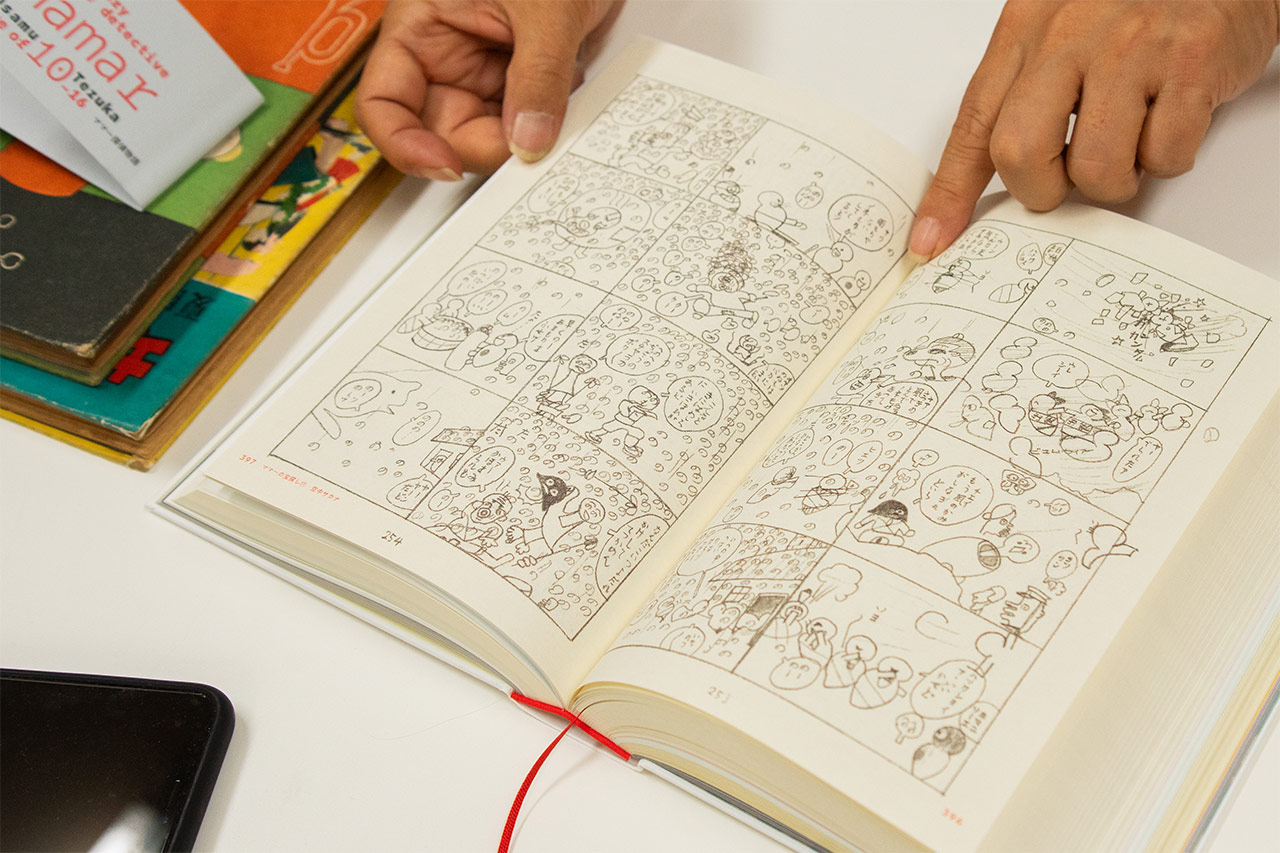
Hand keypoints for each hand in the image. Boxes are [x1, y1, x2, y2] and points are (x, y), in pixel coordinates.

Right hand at [355, 0, 622, 179]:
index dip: (403, 144)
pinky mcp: (521, 82)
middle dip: (488, 146)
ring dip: (527, 137)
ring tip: (562, 96)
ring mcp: (484, 72)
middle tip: (533, 143)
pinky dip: (550, 125)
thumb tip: (529, 142)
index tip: (444, 165)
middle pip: (444, 134)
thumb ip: (538, 76)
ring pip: (492, 137)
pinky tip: (571, 95)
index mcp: (421, 27)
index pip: (383, 105)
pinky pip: (527, 125)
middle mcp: (446, 57)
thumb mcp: (545, 10)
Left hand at [908, 0, 1279, 261]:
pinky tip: (1169, 117)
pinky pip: (1165, 154)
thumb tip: (990, 177)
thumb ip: (1019, 94)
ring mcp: (1131, 48)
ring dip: (1114, 179)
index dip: (950, 194)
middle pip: (1020, 152)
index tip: (931, 241)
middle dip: (1042, 189)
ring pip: (1096, 167)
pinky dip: (1167, 156)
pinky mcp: (1190, 63)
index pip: (971, 125)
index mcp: (1025, 28)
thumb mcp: (1057, 30)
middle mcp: (1070, 33)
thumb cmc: (1133, 3)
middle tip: (1066, 178)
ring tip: (1129, 143)